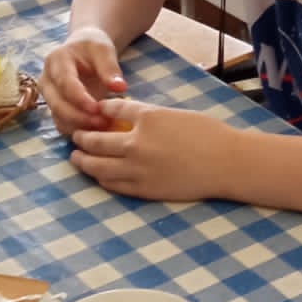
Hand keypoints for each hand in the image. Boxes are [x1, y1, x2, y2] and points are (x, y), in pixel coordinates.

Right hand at [40, 26, 125, 134]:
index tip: (97, 109)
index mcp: (56, 61)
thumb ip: (110, 68)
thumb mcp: (103, 50)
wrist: (82, 49)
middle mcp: (46, 80)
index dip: (80, 98)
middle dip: (79, 117)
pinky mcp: (55, 109)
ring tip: (104, 128)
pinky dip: (79, 131)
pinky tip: (98, 132)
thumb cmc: (92, 48)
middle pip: (57, 104)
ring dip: (80, 127)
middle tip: (103, 123)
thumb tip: (120, 88)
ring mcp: (48, 97)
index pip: (65, 82)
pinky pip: (63, 125)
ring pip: (58, 118)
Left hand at [70, 99, 235, 201]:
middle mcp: (137, 144)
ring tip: (76, 158)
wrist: (226, 163)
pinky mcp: (144, 190)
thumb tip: (124, 115)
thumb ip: (148, 115)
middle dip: (82, 138)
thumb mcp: (175, 114)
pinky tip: (98, 175)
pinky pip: (113, 185)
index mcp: (148, 119)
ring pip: (98, 166)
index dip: (100, 111)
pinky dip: (102, 179)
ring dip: (83, 161)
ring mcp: (138, 169)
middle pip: (97, 141)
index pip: (112, 111)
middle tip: (75, 137)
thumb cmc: (208, 134)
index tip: (94, 112)